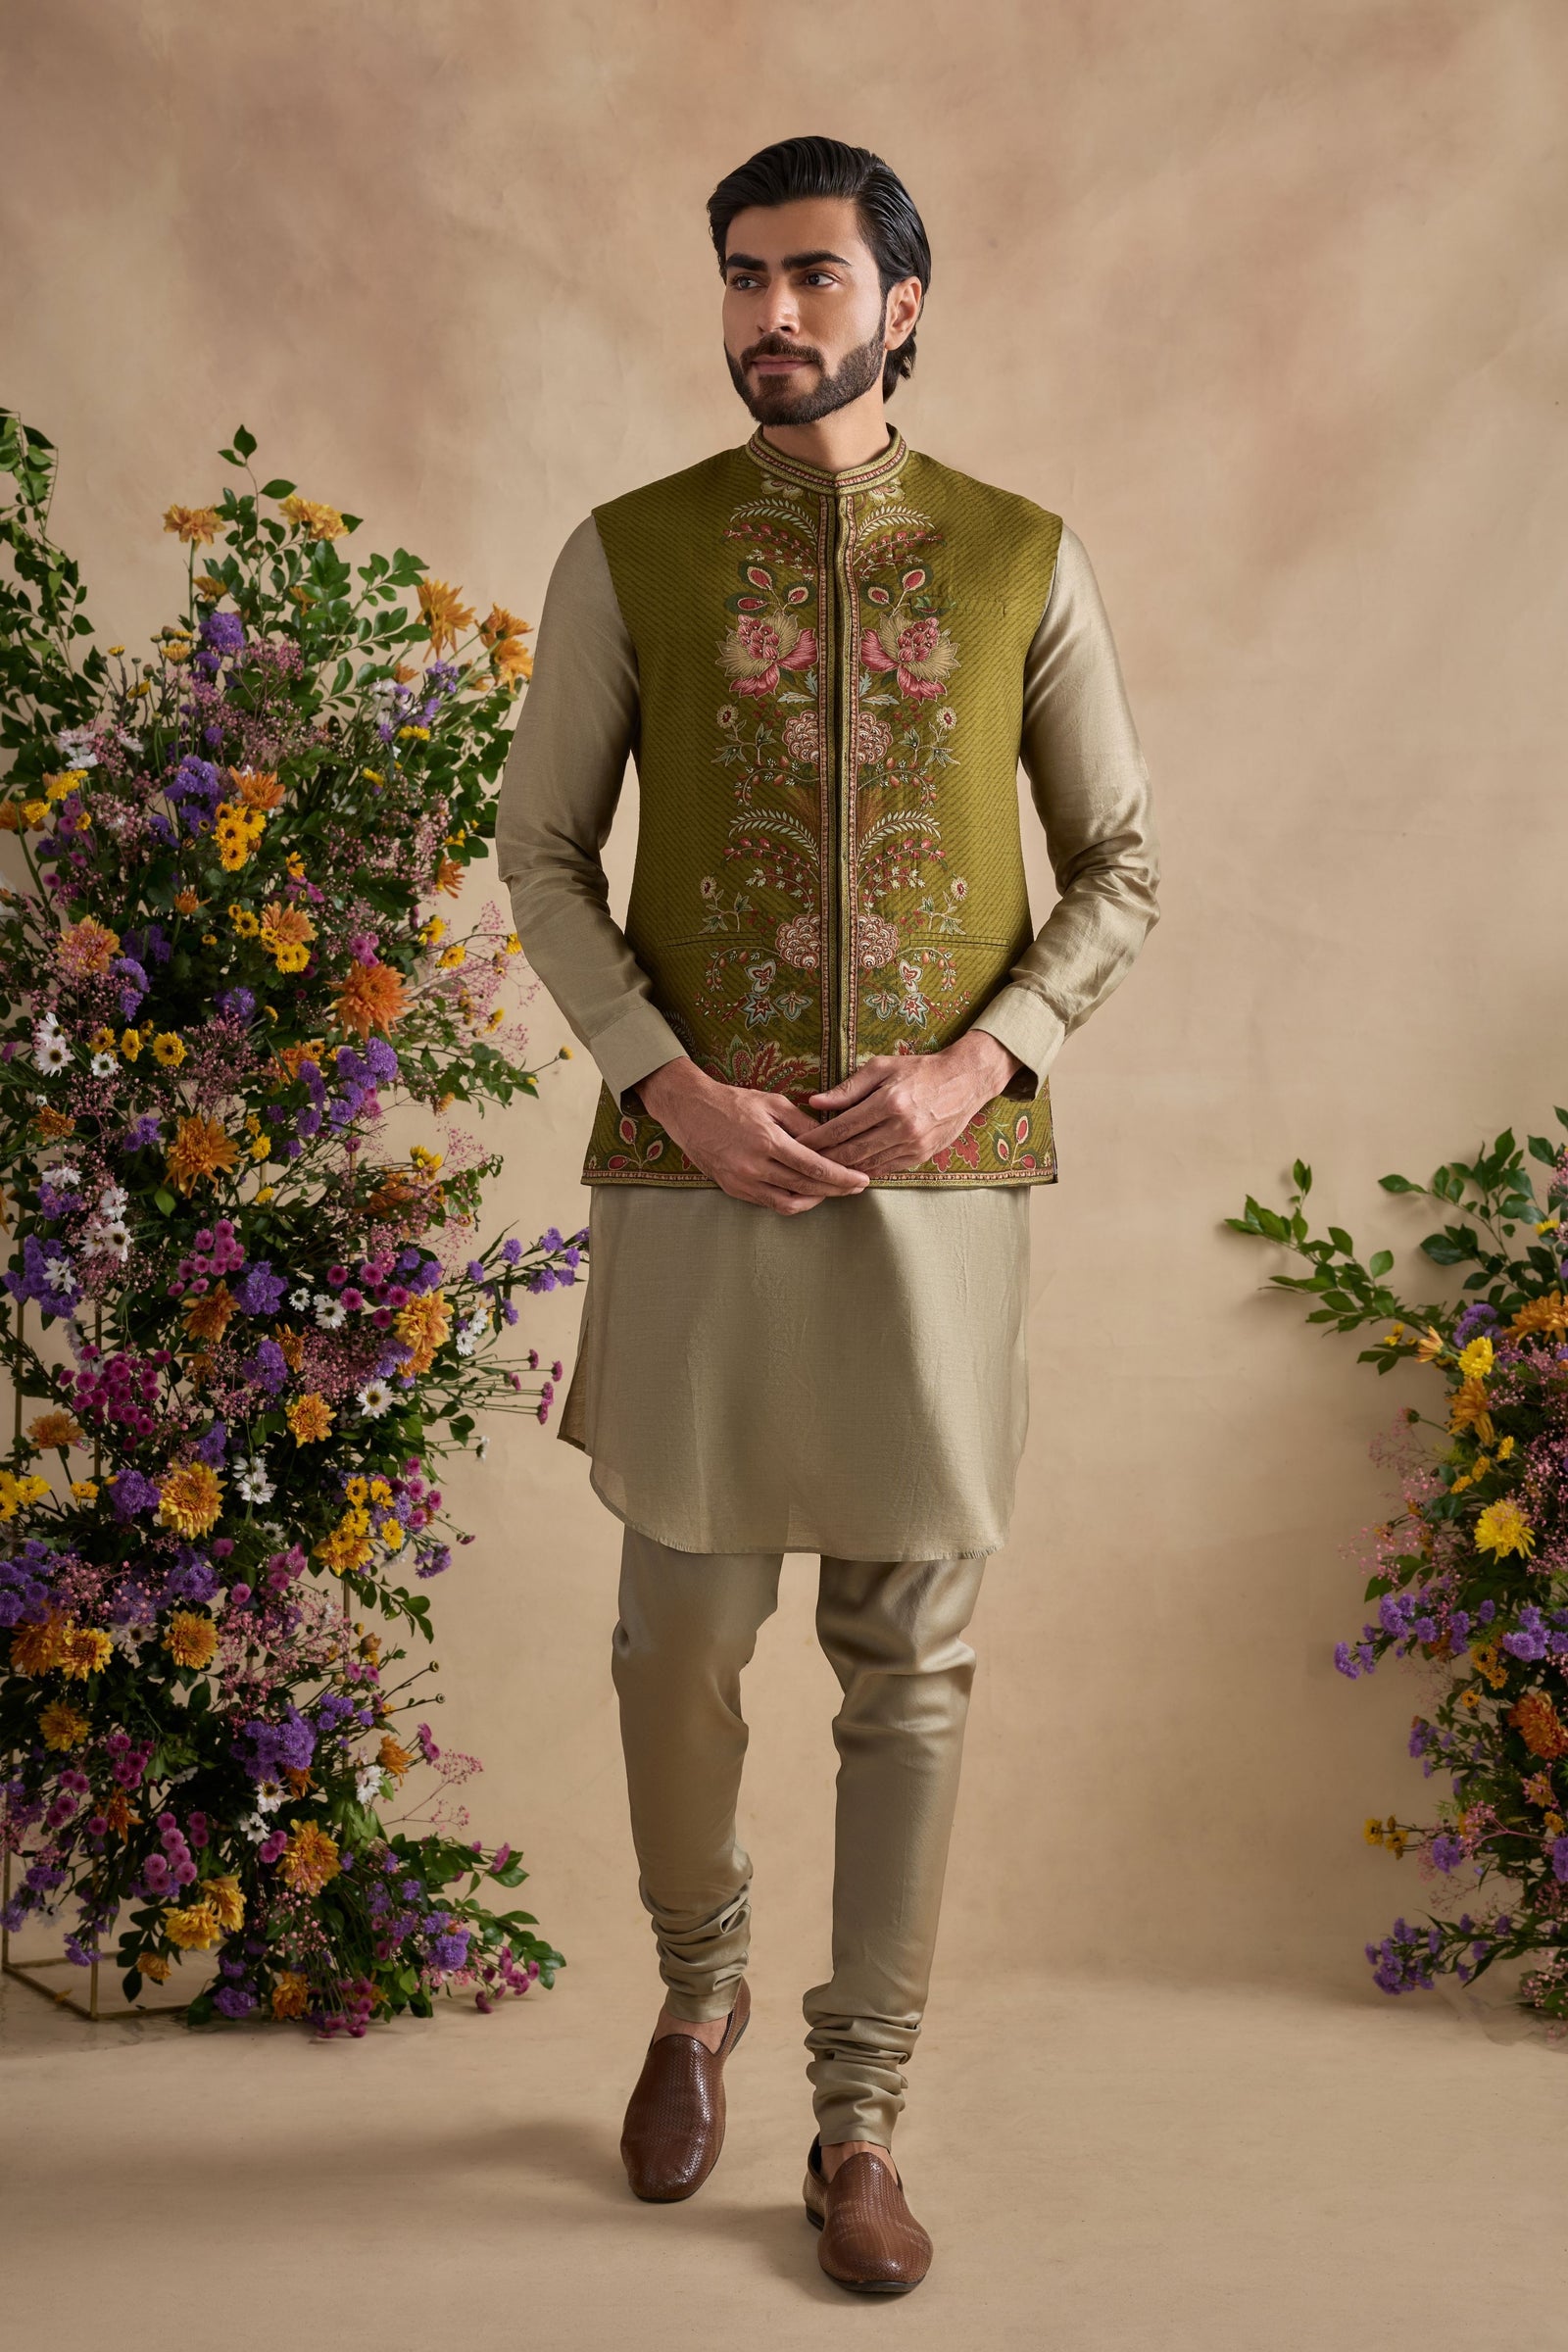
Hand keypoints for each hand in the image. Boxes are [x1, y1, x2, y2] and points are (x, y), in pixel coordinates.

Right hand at [635, 1056, 871, 1213]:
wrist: (689, 1110)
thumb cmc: (732, 1101)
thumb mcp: (772, 1102)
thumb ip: (803, 1123)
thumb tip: (830, 1140)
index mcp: (768, 1140)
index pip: (814, 1167)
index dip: (842, 1177)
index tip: (862, 1179)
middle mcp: (755, 1166)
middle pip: (806, 1187)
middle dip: (836, 1190)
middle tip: (857, 1187)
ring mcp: (742, 1182)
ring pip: (789, 1203)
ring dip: (815, 1200)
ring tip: (833, 1191)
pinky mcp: (733, 1189)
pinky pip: (770, 1204)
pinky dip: (792, 1201)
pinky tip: (806, 1193)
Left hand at [803, 1030, 1022, 1175]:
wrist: (965, 1081)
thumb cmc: (919, 1070)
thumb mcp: (882, 1067)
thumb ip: (848, 1087)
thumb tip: (814, 1102)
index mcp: (889, 1102)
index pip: (842, 1127)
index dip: (816, 1139)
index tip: (796, 1144)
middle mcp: (902, 1127)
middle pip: (851, 1152)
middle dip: (823, 1159)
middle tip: (800, 1163)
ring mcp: (914, 1145)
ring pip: (867, 1165)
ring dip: (842, 1170)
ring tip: (819, 1170)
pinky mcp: (921, 1156)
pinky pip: (886, 1169)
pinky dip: (864, 1171)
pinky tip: (848, 1170)